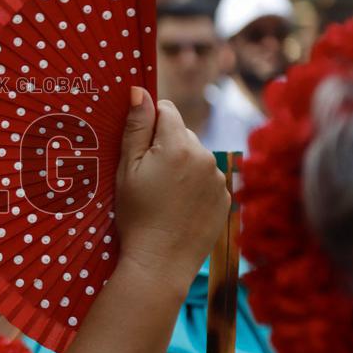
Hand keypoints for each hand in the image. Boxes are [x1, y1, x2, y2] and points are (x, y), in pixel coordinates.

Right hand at [114, 87, 229, 286]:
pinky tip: (180, 205)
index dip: (149, 124)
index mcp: (178, 145)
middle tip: (150, 177)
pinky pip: (208, 177)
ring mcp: (219, 177)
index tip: (140, 149)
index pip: (166, 110)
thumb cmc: (136, 215)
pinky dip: (195, 184)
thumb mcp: (127, 169)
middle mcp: (205, 156)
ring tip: (165, 195)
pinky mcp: (226, 197)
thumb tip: (139, 91)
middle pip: (182, 133)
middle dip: (166, 145)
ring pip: (196, 155)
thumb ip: (135, 127)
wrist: (161, 261)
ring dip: (182, 165)